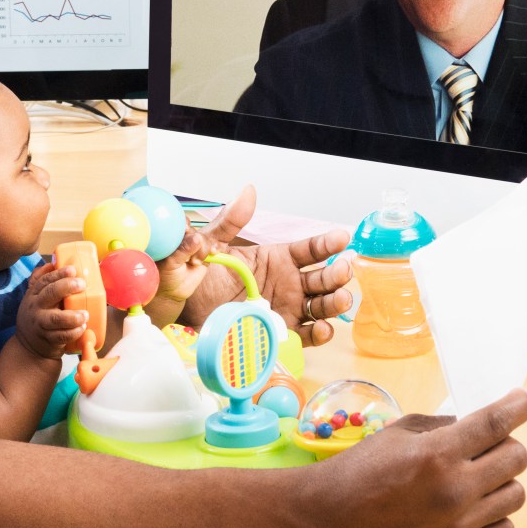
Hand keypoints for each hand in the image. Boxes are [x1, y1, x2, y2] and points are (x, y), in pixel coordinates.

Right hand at [14, 261, 87, 360]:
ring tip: (85, 314)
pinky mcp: (48, 340)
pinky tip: (82, 327)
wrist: (28, 347)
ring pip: (56, 318)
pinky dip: (74, 332)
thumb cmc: (38, 317)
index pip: (45, 280)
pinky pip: (62, 336)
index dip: (59, 273)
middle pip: (49, 294)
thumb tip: (53, 262)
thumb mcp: (34, 298)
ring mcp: (41, 324)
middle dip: (66, 287)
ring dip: (73, 316)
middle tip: (82, 284)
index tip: (72, 269)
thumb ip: (42, 281)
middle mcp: (36, 308)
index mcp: (34, 295)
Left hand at [144, 228, 210, 326]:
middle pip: (193, 231)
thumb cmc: (165, 276)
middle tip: (191, 257)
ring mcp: (194, 245)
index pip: (177, 223)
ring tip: (195, 262)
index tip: (186, 230)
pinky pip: (213, 246)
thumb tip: (196, 238)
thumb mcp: (171, 263)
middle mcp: (182, 238)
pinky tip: (213, 253)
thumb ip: (183, 250)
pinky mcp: (205, 252)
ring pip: (204, 239)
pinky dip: (214, 249)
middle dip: (196, 241)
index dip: (184, 225)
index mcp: (170, 237)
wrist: (173, 290)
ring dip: (203, 250)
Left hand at [180, 185, 352, 346]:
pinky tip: (322, 327)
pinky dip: (318, 333)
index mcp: (277, 259)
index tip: (342, 238)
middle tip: (342, 270)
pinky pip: (305, 335)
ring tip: (340, 299)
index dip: (328, 244)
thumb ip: (231, 220)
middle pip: (322, 278)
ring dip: (334, 303)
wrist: (184, 309)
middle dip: (337, 275)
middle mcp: (288, 283)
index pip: (311, 250)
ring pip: (320, 306)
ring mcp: (287, 309)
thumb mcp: (214, 244)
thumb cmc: (200, 275)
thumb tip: (248, 192)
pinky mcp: (281, 333)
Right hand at [304, 389, 526, 527]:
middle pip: (516, 458)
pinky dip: (495, 514)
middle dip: (507, 444)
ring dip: (501, 480)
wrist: (328, 519)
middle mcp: (453, 490)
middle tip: (487, 446)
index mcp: (437, 453)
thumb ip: (443, 427)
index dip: (519, 407)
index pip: (497, 424)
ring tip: (476, 479)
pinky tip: (472, 507)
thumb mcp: (397, 433)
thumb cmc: (358, 470)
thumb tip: (477, 425)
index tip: (523, 401)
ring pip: (516, 494)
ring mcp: (458, 526)